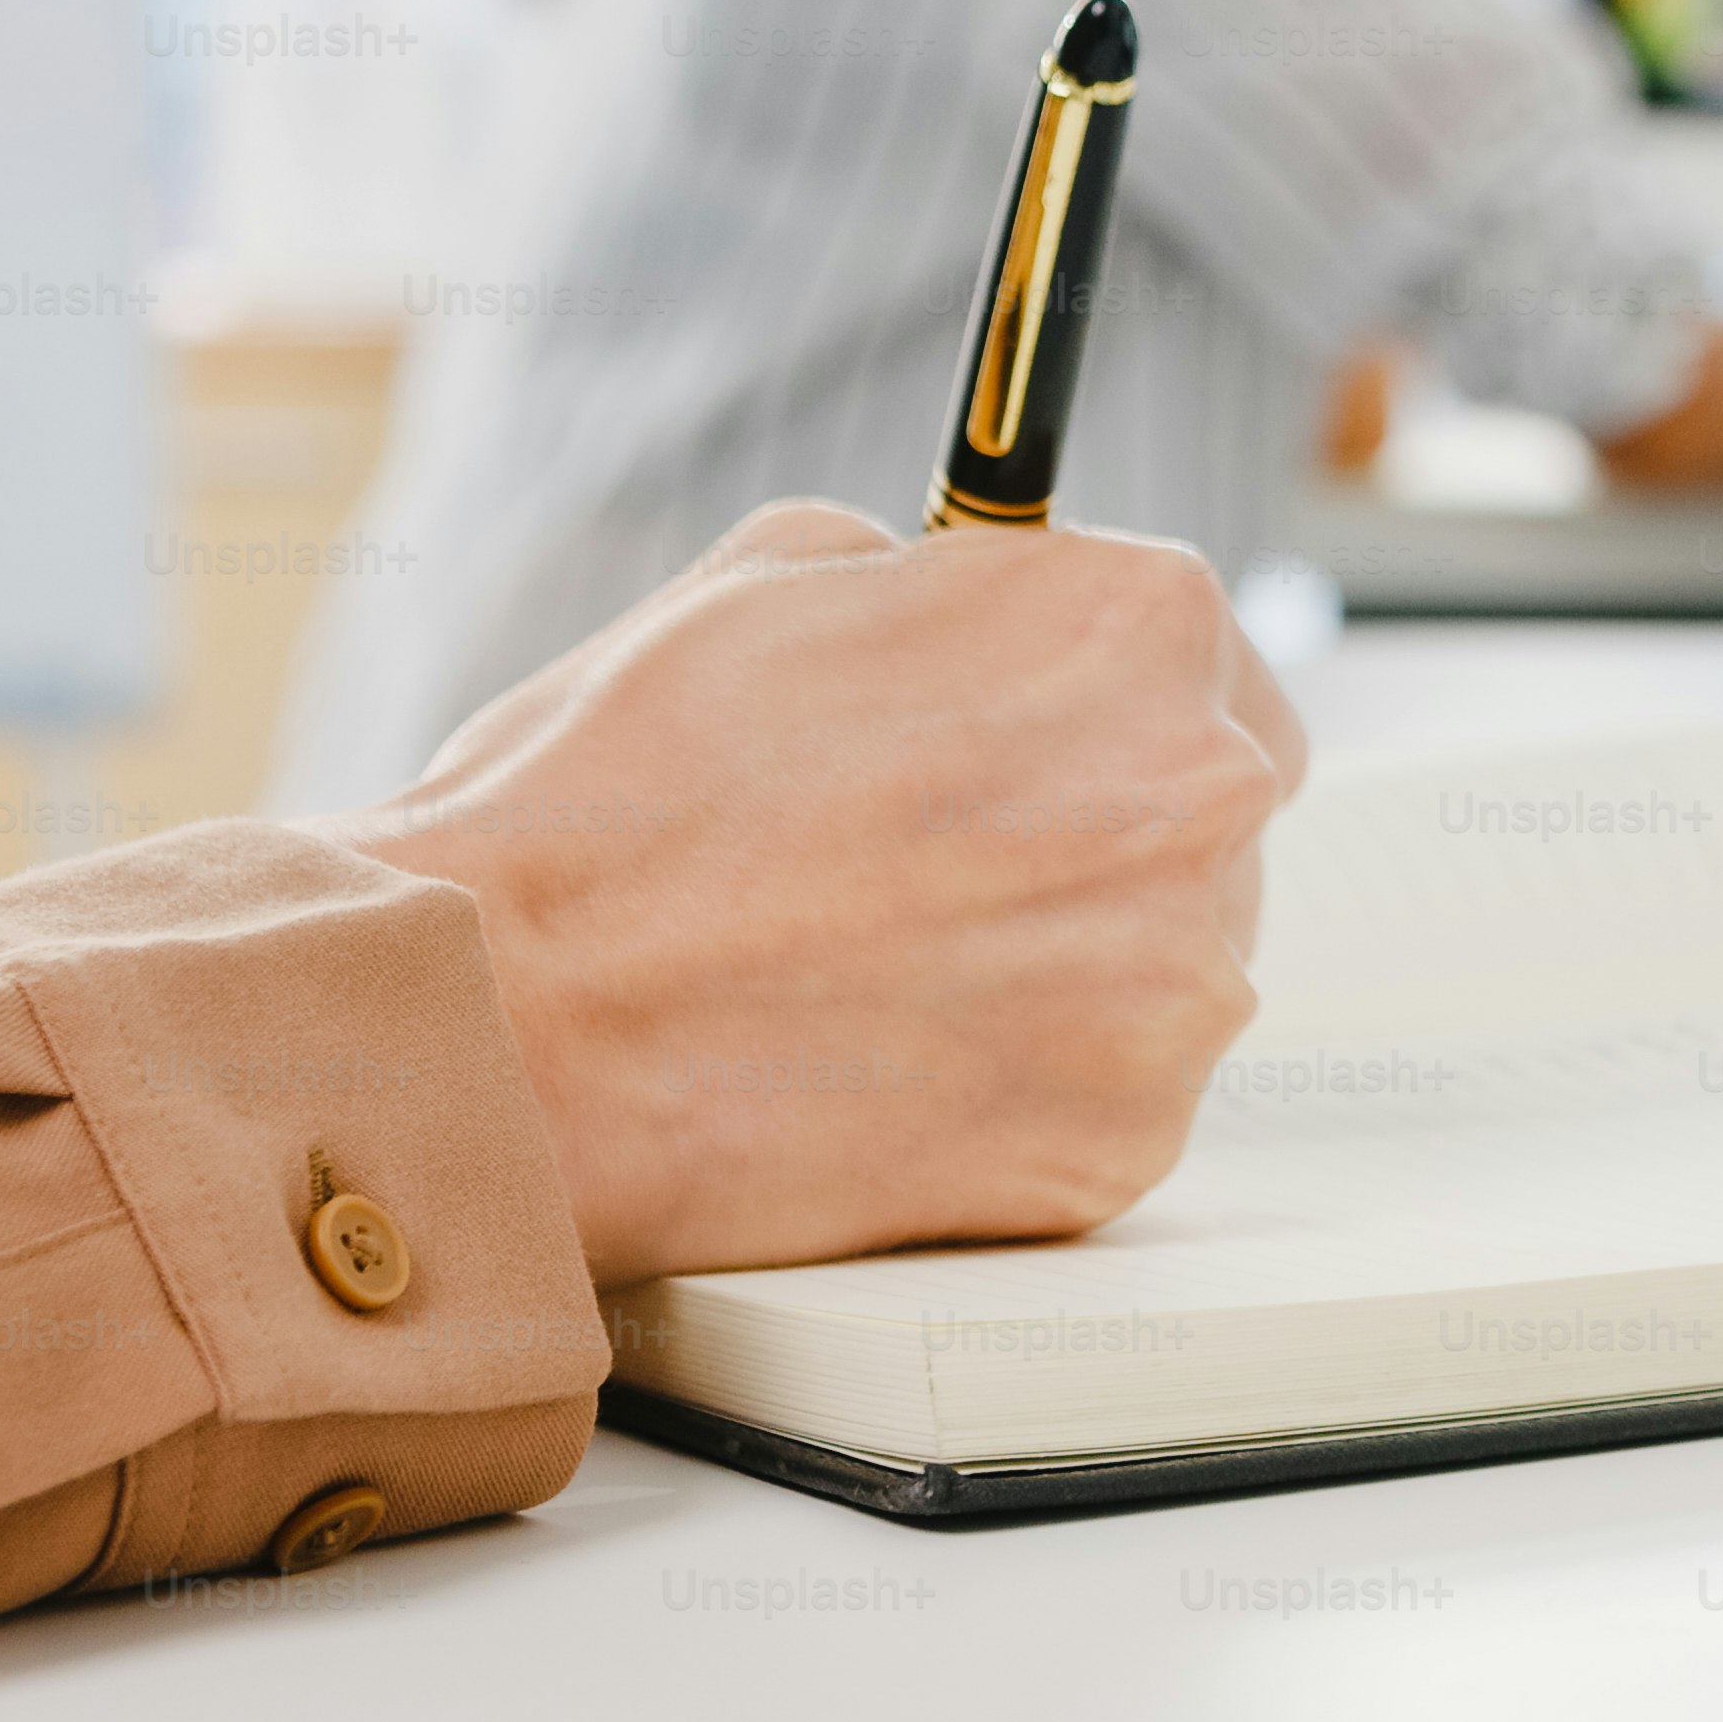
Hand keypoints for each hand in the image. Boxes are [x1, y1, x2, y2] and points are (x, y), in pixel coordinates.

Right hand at [317, 502, 1304, 1287]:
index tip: (1042, 735)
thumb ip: (929, 586)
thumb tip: (964, 609)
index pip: (1201, 653)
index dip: (1099, 699)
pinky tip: (884, 1063)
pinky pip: (1103, 1103)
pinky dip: (1017, 1093)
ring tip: (882, 969)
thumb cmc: (612, 798)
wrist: (519, 1024)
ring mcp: (1174, 988)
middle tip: (943, 866)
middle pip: (1203, 813)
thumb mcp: (771, 575)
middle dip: (1095, 831)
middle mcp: (1198, 797)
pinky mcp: (1120, 1146)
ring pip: (1163, 967)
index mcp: (1134, 625)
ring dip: (1063, 968)